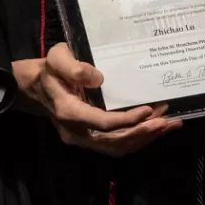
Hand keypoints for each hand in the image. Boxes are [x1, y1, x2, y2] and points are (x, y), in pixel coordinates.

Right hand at [12, 42, 181, 155]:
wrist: (34, 86)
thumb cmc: (48, 69)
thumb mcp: (56, 58)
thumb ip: (73, 67)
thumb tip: (99, 79)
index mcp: (69, 112)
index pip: (102, 124)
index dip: (127, 120)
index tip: (149, 109)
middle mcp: (77, 132)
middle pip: (114, 142)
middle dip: (143, 133)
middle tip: (168, 121)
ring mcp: (84, 138)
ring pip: (117, 146)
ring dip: (144, 137)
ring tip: (169, 124)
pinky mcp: (91, 137)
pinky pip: (116, 143)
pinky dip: (137, 137)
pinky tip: (154, 127)